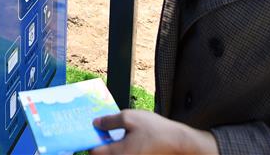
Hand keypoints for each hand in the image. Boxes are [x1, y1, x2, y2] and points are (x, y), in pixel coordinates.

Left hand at [90, 110, 218, 154]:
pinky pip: (123, 153)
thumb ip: (110, 121)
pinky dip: (120, 146)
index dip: (90, 139)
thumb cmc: (155, 130)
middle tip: (101, 128)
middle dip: (99, 142)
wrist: (179, 142)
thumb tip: (95, 123)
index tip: (90, 129)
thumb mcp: (130, 118)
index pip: (93, 152)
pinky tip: (125, 135)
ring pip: (114, 154)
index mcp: (117, 153)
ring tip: (111, 129)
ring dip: (110, 144)